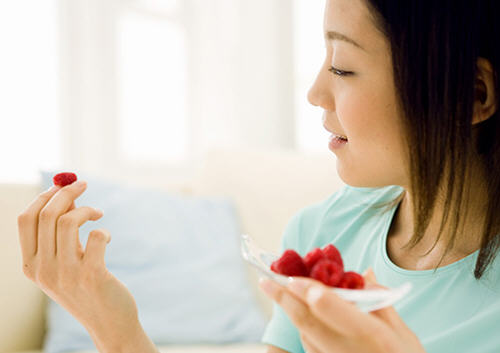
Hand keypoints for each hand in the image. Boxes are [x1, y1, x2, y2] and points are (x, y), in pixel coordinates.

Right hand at [17, 181, 139, 346]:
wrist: (109, 322)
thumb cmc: (87, 286)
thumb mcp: (65, 261)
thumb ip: (61, 233)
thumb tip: (67, 195)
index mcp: (31, 265)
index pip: (25, 219)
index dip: (44, 196)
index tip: (61, 185)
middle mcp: (43, 271)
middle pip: (46, 215)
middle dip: (67, 192)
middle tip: (84, 184)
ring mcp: (66, 275)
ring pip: (67, 222)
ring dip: (86, 209)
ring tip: (98, 214)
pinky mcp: (92, 276)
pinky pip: (95, 237)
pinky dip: (103, 230)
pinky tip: (107, 238)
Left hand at [260, 269, 425, 352]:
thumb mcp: (403, 334)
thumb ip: (380, 302)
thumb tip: (366, 274)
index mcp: (369, 333)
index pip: (328, 306)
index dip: (307, 289)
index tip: (292, 276)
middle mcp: (346, 348)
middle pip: (306, 320)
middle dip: (283, 299)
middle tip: (265, 281)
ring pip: (304, 333)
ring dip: (290, 310)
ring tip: (276, 290)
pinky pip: (309, 345)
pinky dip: (303, 327)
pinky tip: (300, 313)